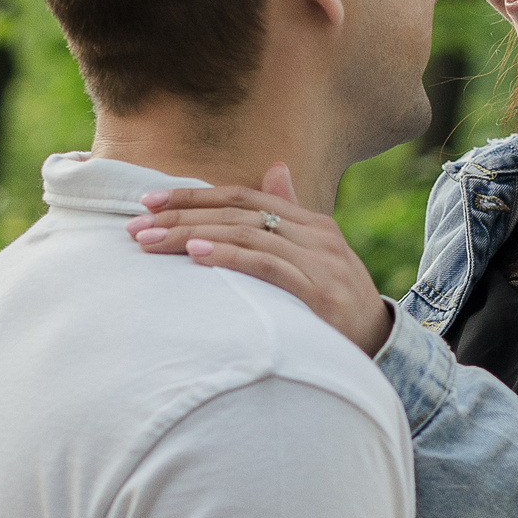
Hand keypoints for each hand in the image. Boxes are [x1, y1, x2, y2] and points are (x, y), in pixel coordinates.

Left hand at [127, 163, 394, 355]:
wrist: (381, 348)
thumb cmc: (337, 306)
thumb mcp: (316, 257)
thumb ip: (291, 215)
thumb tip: (275, 168)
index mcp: (313, 224)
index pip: (244, 198)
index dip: (195, 196)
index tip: (149, 203)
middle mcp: (318, 236)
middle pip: (239, 214)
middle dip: (182, 217)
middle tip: (136, 227)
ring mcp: (321, 263)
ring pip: (247, 235)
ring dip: (193, 236)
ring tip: (152, 242)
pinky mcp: (320, 293)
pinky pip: (267, 266)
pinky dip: (229, 257)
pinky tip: (197, 255)